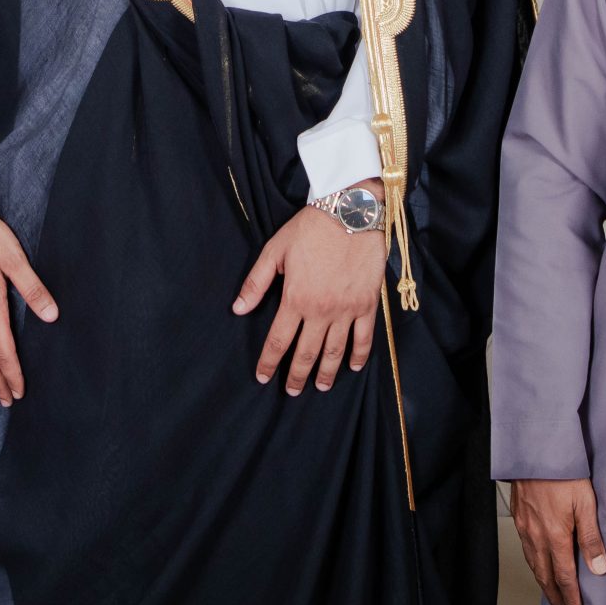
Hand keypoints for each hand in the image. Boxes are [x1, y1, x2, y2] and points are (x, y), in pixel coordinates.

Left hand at [231, 185, 386, 396]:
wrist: (350, 213)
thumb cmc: (310, 229)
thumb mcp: (275, 251)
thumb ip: (256, 282)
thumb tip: (238, 309)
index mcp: (295, 299)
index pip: (279, 340)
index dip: (270, 362)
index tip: (263, 377)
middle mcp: (321, 311)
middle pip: (307, 353)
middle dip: (297, 376)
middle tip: (291, 391)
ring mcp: (346, 310)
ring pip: (335, 352)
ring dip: (326, 373)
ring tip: (320, 387)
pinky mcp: (367, 305)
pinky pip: (363, 338)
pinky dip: (358, 356)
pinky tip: (353, 367)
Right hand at [511, 477, 605, 604]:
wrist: (536, 447)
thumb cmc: (562, 470)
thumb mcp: (585, 502)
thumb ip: (592, 537)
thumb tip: (599, 567)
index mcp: (555, 535)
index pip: (565, 576)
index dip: (572, 598)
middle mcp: (537, 535)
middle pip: (545, 576)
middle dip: (556, 597)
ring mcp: (525, 526)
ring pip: (533, 564)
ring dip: (543, 583)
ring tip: (551, 595)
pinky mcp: (519, 516)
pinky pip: (525, 549)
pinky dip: (532, 564)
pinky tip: (537, 564)